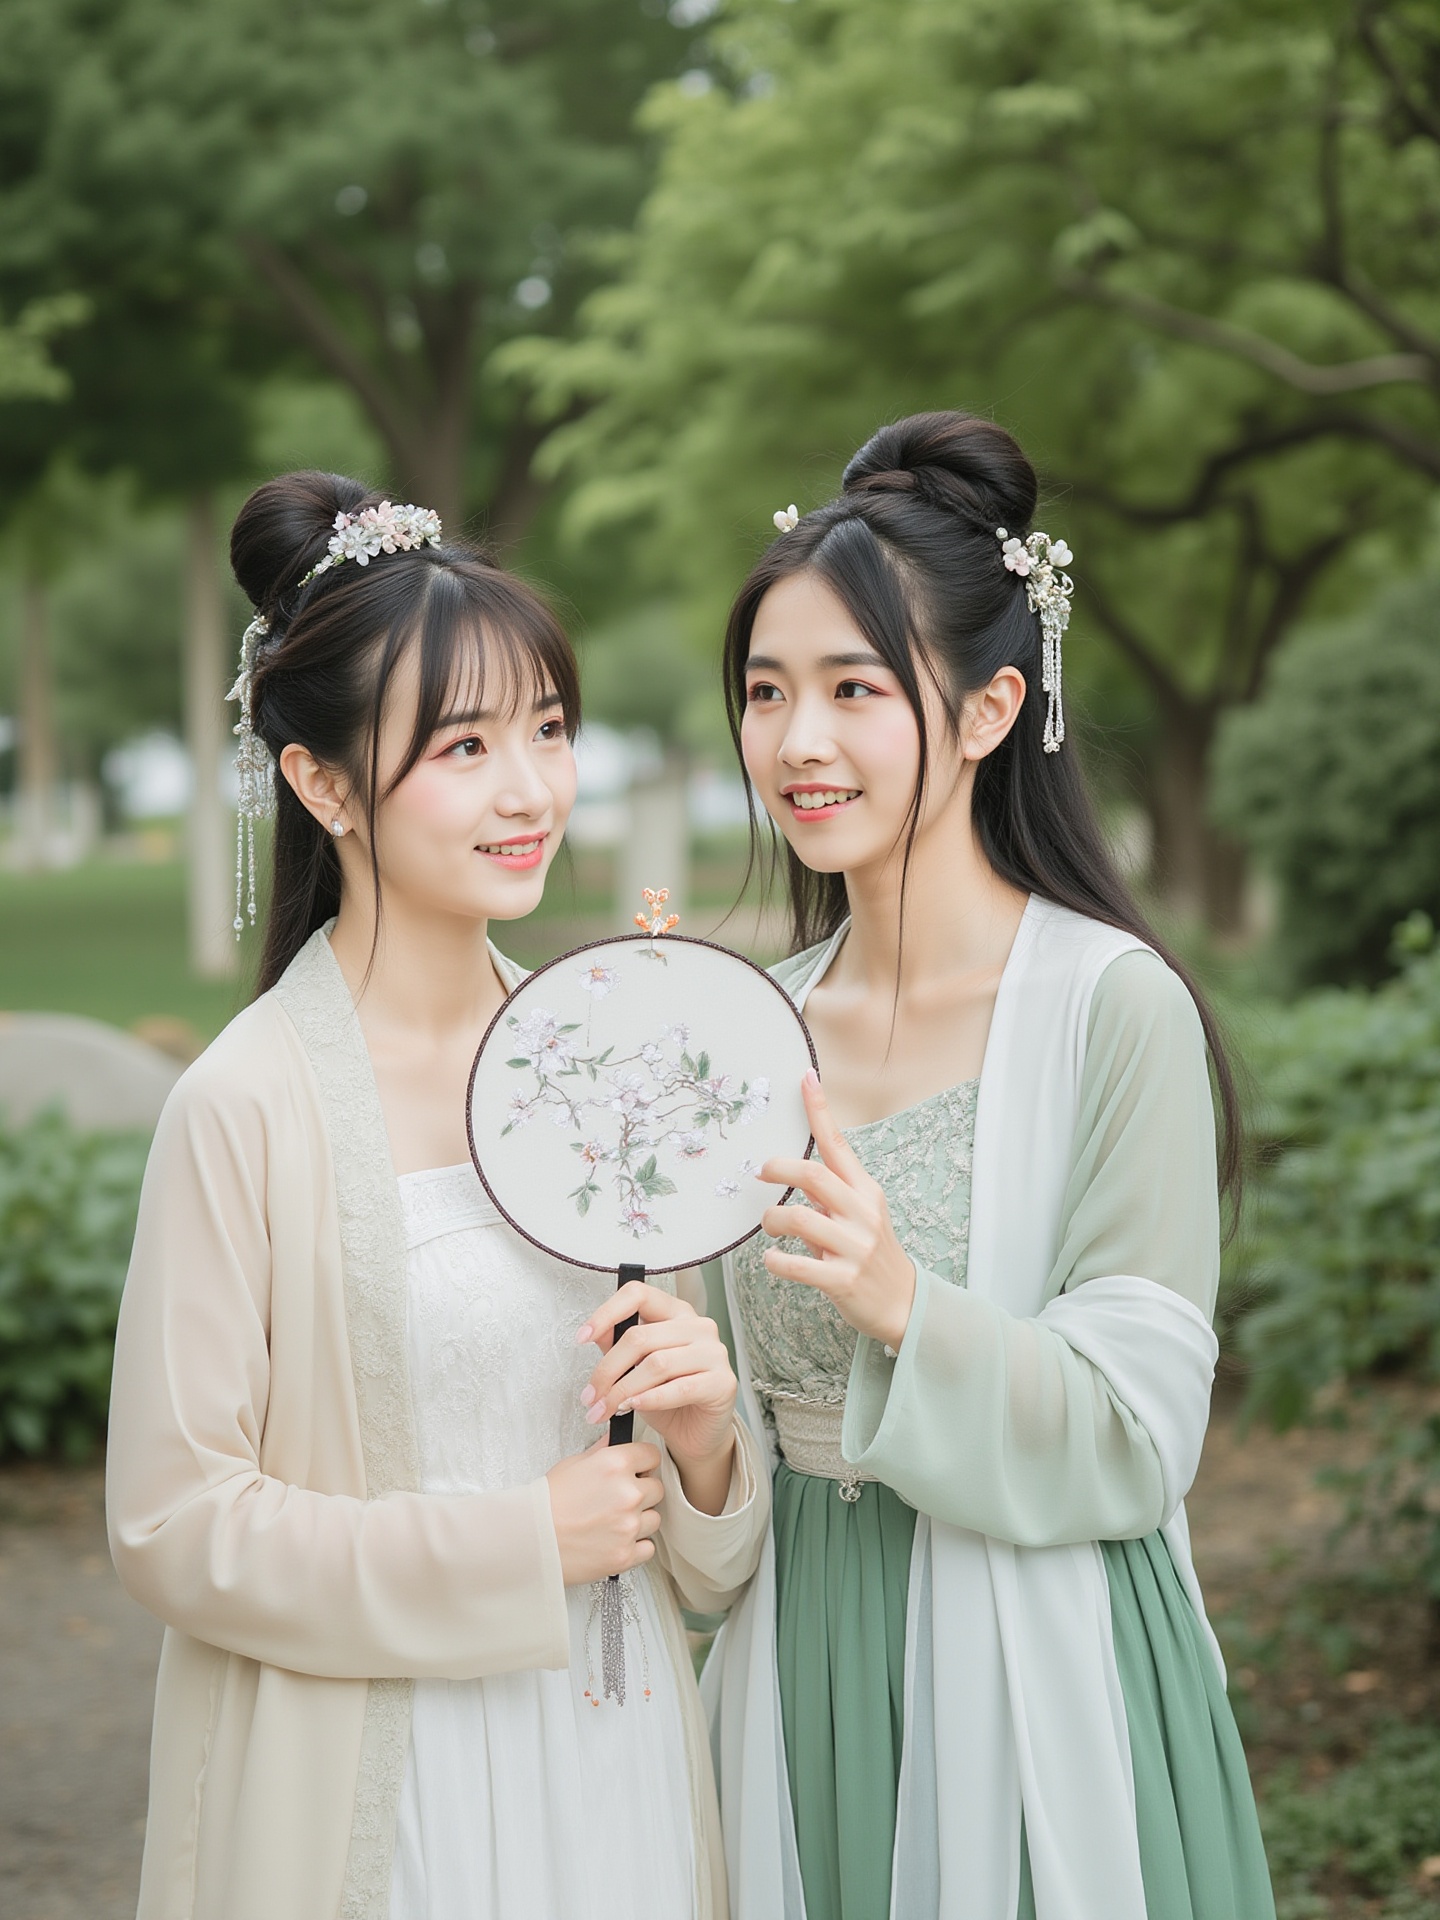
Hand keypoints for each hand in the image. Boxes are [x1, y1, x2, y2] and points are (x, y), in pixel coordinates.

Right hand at [545, 1438, 663, 1584]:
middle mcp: (627, 1493)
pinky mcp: (625, 1554)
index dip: (644, 1463)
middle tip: (620, 1499)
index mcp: (615, 1464)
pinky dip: (636, 1545)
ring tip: (613, 1521)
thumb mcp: (572, 1464)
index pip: (652, 1456)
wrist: (530, 1539)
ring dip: (639, 1519)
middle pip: (657, 1488)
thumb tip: (616, 1441)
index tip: (639, 1470)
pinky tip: (616, 1539)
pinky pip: (648, 1547)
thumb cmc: (546, 1503)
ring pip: (654, 1518)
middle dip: (642, 1492)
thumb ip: (602, 1452)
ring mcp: (629, 1526)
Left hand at [578, 1280, 737, 1513]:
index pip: (638, 1294)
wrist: (696, 1433)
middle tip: (590, 1397)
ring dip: (623, 1390)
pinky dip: (651, 1398)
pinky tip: (635, 1407)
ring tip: (606, 1409)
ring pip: (657, 1363)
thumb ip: (616, 1346)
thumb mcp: (635, 1367)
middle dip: (607, 1370)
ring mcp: (714, 1352)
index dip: (606, 1313)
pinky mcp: (722, 1382)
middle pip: (640, 1337)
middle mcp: (698, 1325)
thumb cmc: (666, 1395)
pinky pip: (680, 1388)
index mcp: (675, 1312)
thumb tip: (592, 1332)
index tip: (582, 1337)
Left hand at [758, 1068, 916, 1351]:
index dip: (820, 1110)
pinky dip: (776, 1261)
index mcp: (866, 1191)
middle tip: (761, 1172)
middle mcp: (863, 1214)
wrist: (903, 1304)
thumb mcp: (859, 1216)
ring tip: (769, 1226)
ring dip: (773, 1220)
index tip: (805, 1078)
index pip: (839, 1143)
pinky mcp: (843, 1280)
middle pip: (814, 1175)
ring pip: (799, 1219)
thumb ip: (830, 1194)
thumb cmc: (870, 1254)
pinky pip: (797, 1266)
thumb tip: (790, 1170)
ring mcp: (855, 1247)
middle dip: (779, 1168)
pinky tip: (773, 1259)